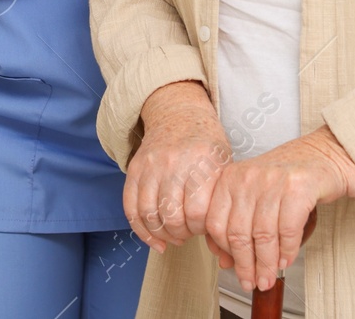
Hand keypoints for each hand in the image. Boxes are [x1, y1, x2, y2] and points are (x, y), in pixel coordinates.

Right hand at [125, 82, 231, 251]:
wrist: (178, 114)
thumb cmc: (206, 145)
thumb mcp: (223, 163)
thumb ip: (221, 196)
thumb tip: (219, 238)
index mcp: (202, 160)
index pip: (197, 211)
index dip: (200, 229)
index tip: (204, 228)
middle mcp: (174, 162)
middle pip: (172, 216)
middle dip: (181, 234)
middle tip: (188, 234)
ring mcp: (151, 165)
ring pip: (149, 214)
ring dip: (162, 234)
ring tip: (174, 237)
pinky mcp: (134, 169)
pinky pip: (130, 207)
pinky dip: (141, 231)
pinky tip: (155, 240)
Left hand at [204, 126, 354, 293]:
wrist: (324, 155)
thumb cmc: (288, 178)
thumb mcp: (255, 195)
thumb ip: (237, 224)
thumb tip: (226, 261)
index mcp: (230, 178)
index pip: (216, 224)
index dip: (225, 253)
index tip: (234, 269)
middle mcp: (248, 176)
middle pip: (238, 233)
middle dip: (246, 265)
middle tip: (253, 281)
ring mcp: (273, 180)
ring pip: (263, 235)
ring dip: (267, 264)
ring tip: (269, 277)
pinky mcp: (298, 187)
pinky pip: (287, 230)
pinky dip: (287, 251)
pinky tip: (286, 259)